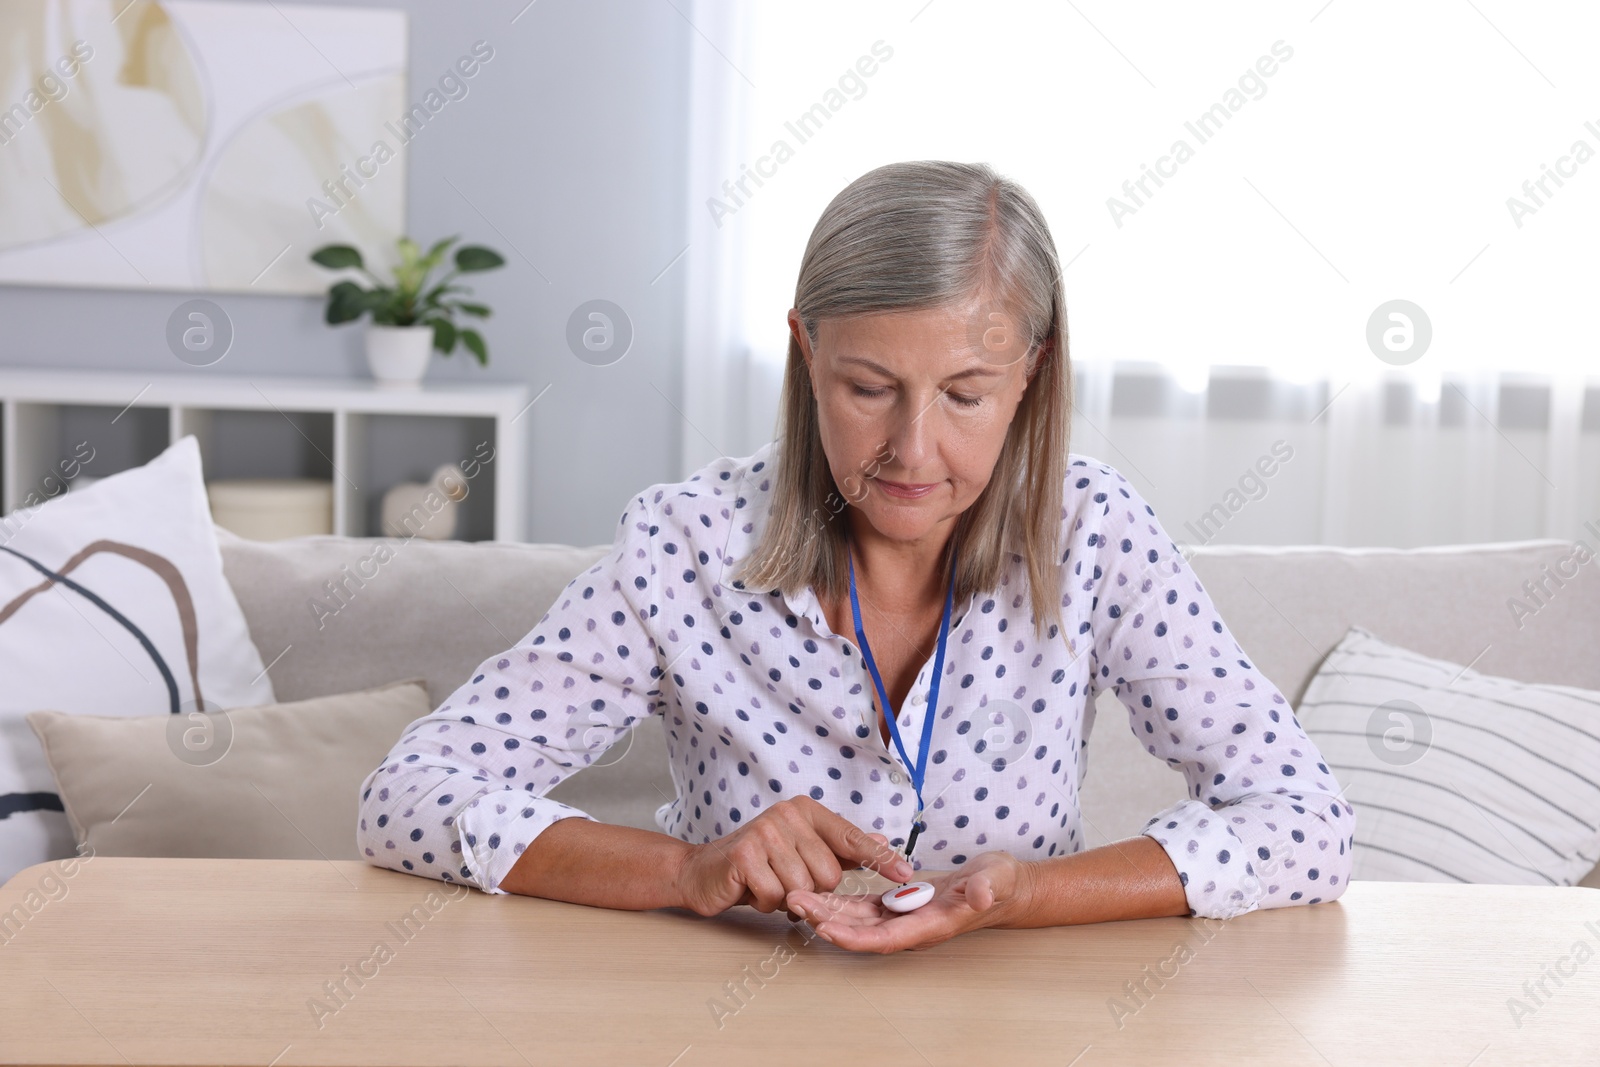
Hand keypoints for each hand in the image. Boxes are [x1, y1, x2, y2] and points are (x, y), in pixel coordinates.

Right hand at [672, 795, 914, 916]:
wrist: (703, 871)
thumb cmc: (758, 864)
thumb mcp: (801, 851)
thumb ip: (839, 848)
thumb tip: (878, 839)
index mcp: (806, 810)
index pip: (851, 837)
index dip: (880, 857)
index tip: (905, 873)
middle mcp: (788, 814)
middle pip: (829, 875)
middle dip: (811, 891)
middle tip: (785, 880)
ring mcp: (765, 831)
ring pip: (804, 889)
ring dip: (787, 899)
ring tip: (768, 884)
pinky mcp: (745, 853)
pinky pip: (776, 896)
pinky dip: (765, 902)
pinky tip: (752, 889)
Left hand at [783, 850, 1035, 953]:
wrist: (1000, 886)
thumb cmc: (998, 884)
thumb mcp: (996, 881)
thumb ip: (986, 889)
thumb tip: (978, 895)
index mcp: (930, 925)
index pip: (885, 938)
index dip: (854, 936)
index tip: (825, 928)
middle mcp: (910, 926)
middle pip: (861, 930)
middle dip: (827, 920)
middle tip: (795, 902)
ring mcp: (902, 916)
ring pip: (856, 919)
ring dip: (826, 910)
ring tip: (796, 896)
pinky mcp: (897, 904)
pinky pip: (862, 906)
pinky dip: (839, 900)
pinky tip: (818, 892)